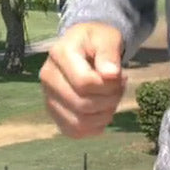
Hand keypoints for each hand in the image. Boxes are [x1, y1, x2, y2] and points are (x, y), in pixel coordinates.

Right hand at [39, 22, 126, 137]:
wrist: (84, 46)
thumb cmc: (97, 40)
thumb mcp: (107, 38)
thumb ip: (109, 53)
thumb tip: (111, 75)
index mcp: (60, 54)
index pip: (85, 83)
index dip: (109, 86)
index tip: (121, 76)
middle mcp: (48, 77)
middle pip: (82, 105)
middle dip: (109, 100)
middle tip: (120, 88)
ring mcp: (48, 97)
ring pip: (78, 123)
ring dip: (103, 116)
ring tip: (111, 99)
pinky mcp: (54, 113)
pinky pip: (73, 132)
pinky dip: (94, 127)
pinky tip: (102, 111)